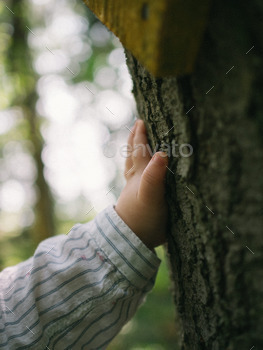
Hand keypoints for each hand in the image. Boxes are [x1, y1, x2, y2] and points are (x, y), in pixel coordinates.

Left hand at [115, 120, 167, 249]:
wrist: (131, 240)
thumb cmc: (143, 218)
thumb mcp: (151, 196)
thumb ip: (155, 176)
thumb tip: (162, 154)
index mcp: (139, 175)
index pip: (140, 151)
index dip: (141, 136)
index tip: (141, 121)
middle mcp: (134, 180)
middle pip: (132, 156)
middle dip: (134, 140)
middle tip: (136, 127)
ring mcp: (134, 190)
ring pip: (131, 167)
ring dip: (134, 154)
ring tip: (135, 147)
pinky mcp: (137, 201)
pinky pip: (134, 179)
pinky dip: (136, 170)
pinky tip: (139, 175)